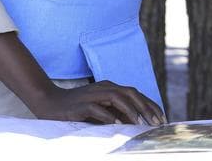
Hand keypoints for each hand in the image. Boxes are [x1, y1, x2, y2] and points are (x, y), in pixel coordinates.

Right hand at [31, 80, 164, 124]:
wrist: (49, 103)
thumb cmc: (77, 108)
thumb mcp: (100, 109)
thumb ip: (116, 112)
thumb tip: (137, 123)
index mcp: (110, 87)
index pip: (135, 93)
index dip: (150, 105)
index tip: (161, 118)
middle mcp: (104, 87)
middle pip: (130, 93)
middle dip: (146, 107)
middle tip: (156, 122)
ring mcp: (93, 94)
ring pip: (117, 98)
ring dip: (131, 111)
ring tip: (140, 123)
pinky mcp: (81, 104)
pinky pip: (98, 108)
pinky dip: (109, 116)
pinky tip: (118, 125)